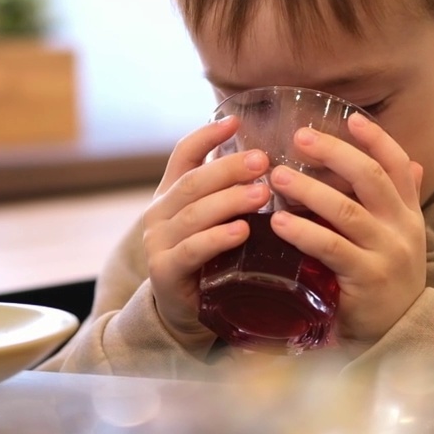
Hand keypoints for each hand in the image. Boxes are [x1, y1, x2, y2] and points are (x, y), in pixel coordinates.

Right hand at [143, 116, 269, 350]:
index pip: (184, 154)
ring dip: (230, 200)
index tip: (236, 121)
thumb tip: (274, 160)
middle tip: (263, 161)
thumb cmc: (209, 260)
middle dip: (229, 169)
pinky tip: (242, 232)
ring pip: (194, 213)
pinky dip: (217, 239)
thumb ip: (231, 192)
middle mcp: (159, 212)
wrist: (182, 312)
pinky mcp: (165, 272)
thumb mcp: (216, 220)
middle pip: (194, 182)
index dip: (207, 135)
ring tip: (262, 194)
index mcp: (171, 193)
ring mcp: (158, 242)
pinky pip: (191, 250)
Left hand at [267, 112, 425, 352]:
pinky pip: (331, 249)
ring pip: (346, 211)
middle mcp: (401, 228)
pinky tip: (277, 223)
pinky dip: (303, 233)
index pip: (397, 165)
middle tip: (300, 137)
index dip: (377, 140)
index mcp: (408, 212)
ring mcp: (386, 253)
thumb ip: (400, 201)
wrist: (398, 332)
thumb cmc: (386, 276)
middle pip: (370, 178)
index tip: (351, 118)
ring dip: (309, 190)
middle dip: (335, 153)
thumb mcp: (400, 236)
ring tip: (277, 177)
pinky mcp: (366, 279)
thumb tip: (410, 163)